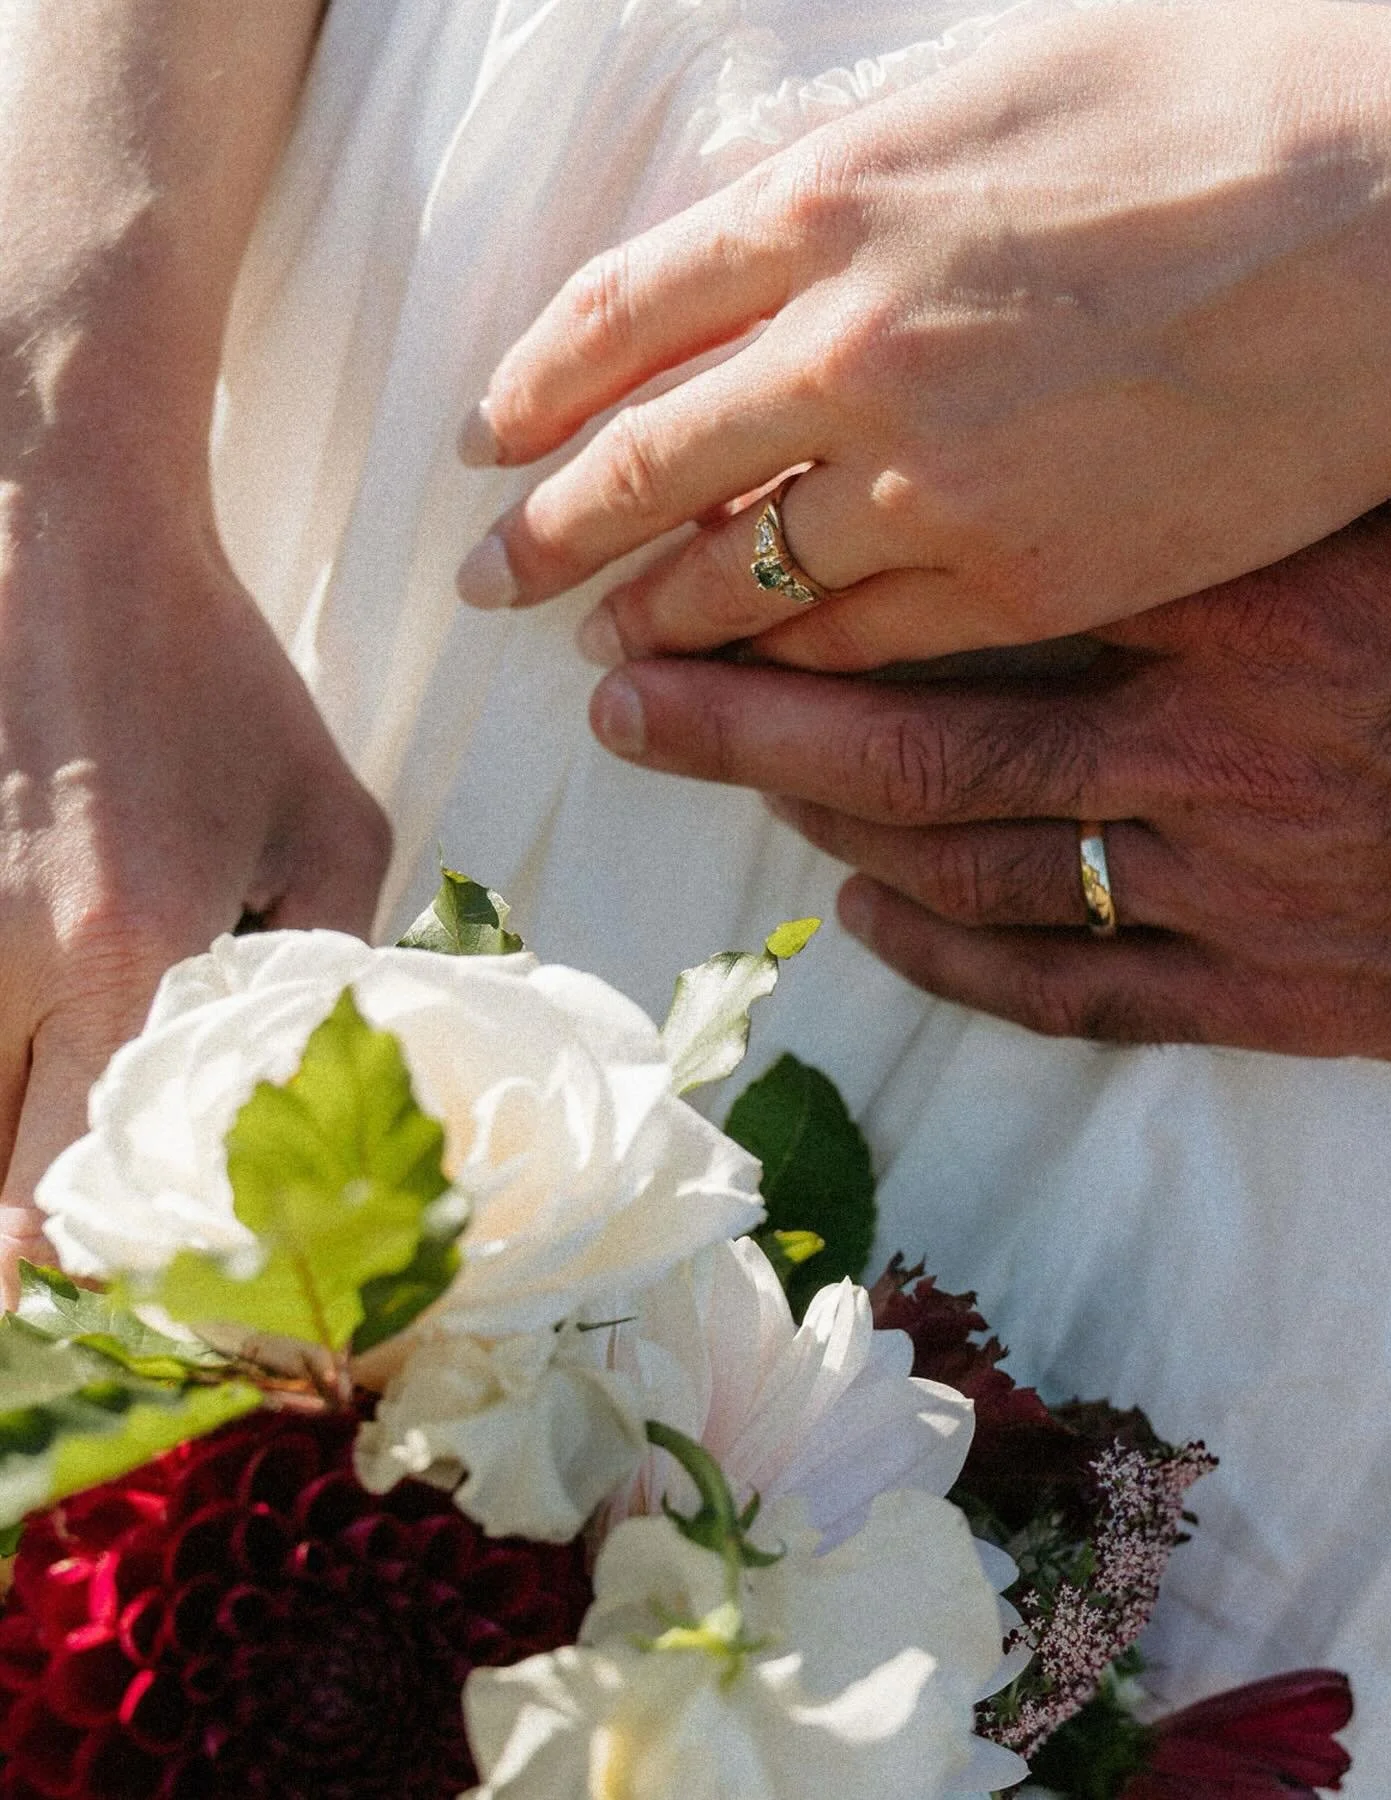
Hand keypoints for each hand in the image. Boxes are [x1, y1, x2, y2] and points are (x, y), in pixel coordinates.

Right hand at [0, 478, 390, 1300]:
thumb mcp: (332, 820)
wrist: (57, 540)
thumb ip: (334, 970)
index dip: (98, 1284)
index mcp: (127, 951)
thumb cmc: (211, 681)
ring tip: (51, 1237)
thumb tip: (329, 1097)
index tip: (127, 1326)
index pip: (81, 1191)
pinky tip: (14, 1081)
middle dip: (24, 1270)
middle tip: (74, 1316)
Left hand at [461, 1, 1390, 669]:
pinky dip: (782, 664)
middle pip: (644, 466)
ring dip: (654, 616)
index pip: (619, 313)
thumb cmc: (1226, 102)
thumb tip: (756, 220)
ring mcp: (925, 477)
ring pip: (737, 575)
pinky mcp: (1015, 576)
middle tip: (493, 581)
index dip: (534, 384)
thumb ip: (854, 162)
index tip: (489, 439)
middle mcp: (847, 345)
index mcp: (829, 199)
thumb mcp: (999, 73)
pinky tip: (745, 679)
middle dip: (550, 533)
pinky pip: (854, 640)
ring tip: (605, 648)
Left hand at [583, 480, 1390, 1061]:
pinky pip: (1068, 989)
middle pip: (920, 749)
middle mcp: (1205, 756)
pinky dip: (951, 957)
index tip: (694, 575)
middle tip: (627, 706)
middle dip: (749, 729)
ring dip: (829, 831)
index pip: (973, 597)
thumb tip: (1108, 426)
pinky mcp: (1262, 992)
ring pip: (971, 868)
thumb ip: (1265, 486)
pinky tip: (866, 922)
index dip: (810, 596)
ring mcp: (1223, 888)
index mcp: (1246, 614)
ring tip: (733, 790)